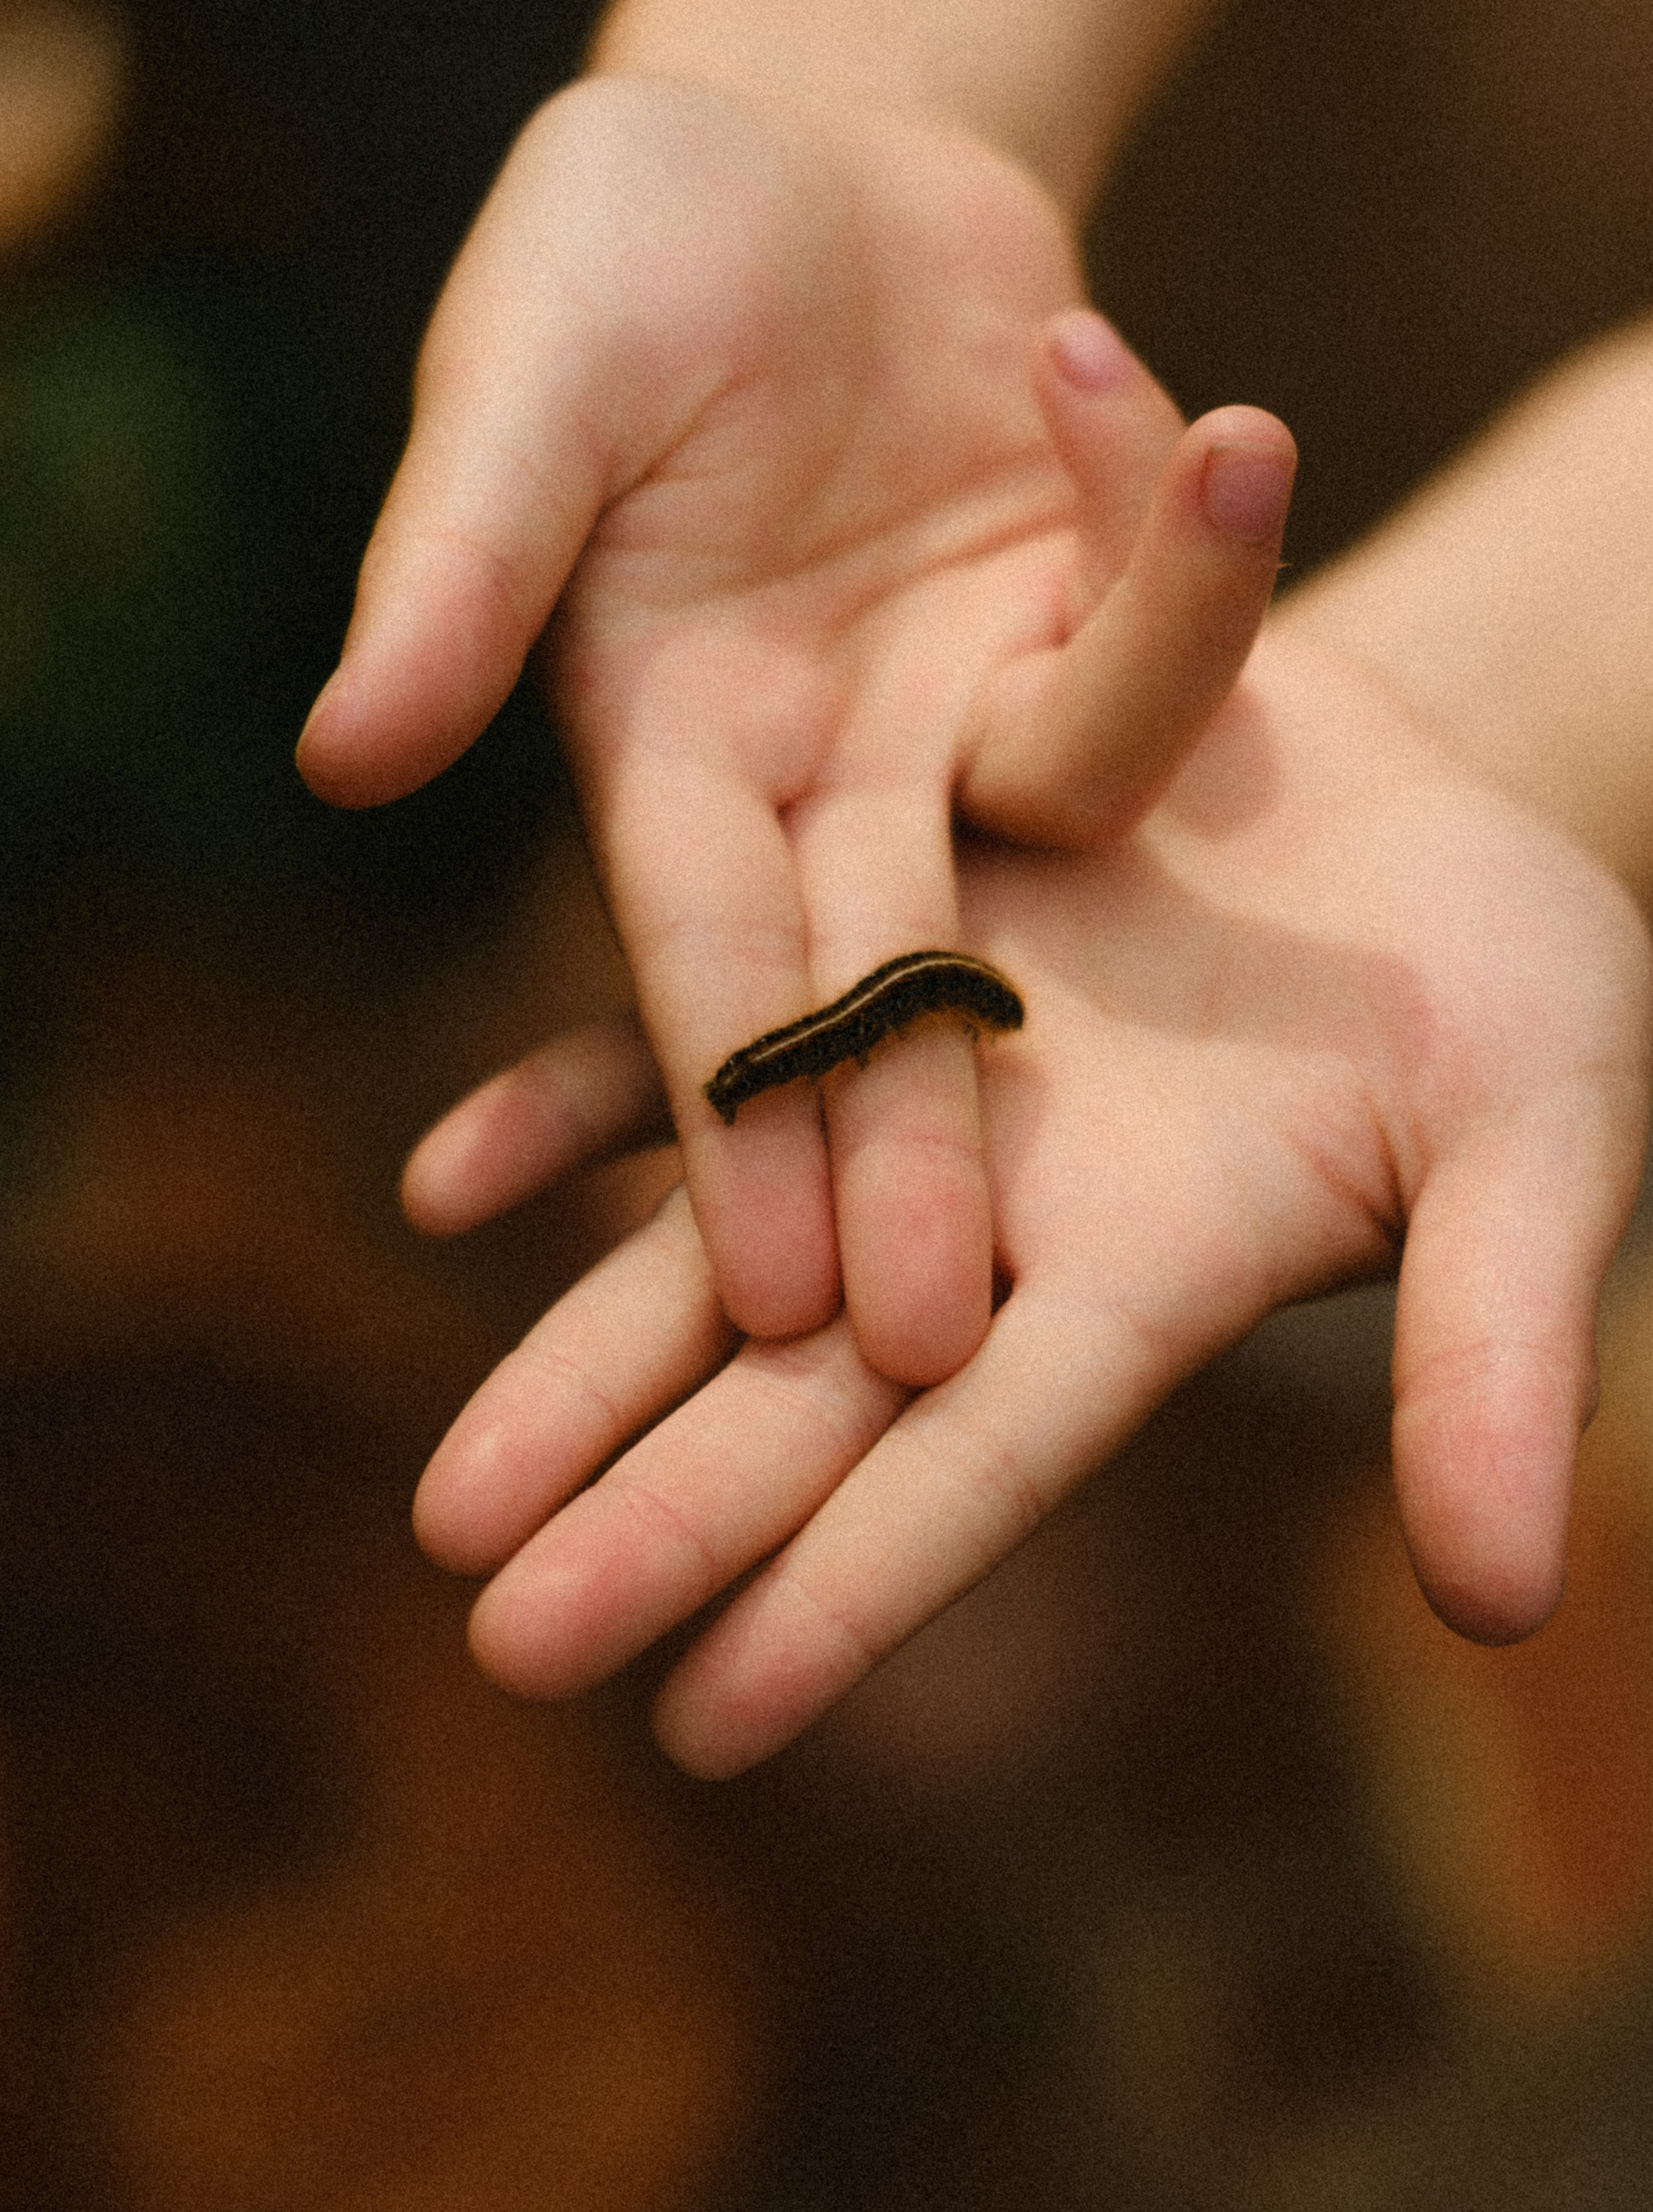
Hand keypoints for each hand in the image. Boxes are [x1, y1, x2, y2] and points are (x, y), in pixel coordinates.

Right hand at [297, 73, 1291, 1383]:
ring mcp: (959, 692)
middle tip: (944, 1349)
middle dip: (913, 1142)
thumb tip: (339, 761)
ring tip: (1204, 566)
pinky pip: (1158, 626)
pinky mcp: (1077, 601)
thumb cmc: (617, 236)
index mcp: (664, 735)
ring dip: (1136, 751)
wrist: (796, 141)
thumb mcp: (525, 375)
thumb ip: (457, 565)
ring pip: (1056, 812)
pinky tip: (1161, 398)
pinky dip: (1178, 546)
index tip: (778, 1298)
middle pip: (878, 972)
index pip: (704, 956)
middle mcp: (819, 757)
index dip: (741, 1117)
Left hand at [406, 626, 1651, 1775]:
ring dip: (578, 1363)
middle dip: (666, 1519)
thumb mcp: (1540, 1145)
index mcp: (1144, 1277)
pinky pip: (695, 1026)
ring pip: (719, 1246)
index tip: (706, 1723)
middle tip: (507, 1647)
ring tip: (448, 1514)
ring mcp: (914, 1081)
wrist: (1409, 791)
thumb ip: (1492, 1350)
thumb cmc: (1510, 978)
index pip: (982, 1460)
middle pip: (810, 1394)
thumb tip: (1501, 1608)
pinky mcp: (866, 933)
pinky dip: (579, 1102)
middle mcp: (995, 1216)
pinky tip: (446, 1178)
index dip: (856, 1587)